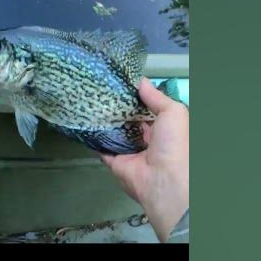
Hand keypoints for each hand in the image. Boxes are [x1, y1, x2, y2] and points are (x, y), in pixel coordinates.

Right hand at [101, 78, 189, 241]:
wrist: (162, 179)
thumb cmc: (174, 143)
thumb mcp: (173, 112)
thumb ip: (156, 96)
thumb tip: (140, 81)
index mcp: (165, 129)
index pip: (149, 110)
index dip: (138, 97)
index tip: (122, 82)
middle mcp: (148, 140)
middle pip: (130, 120)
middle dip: (119, 107)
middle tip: (103, 88)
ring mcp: (130, 151)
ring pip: (116, 133)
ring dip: (106, 120)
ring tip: (93, 99)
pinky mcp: (115, 161)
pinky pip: (102, 147)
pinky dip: (94, 137)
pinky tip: (86, 121)